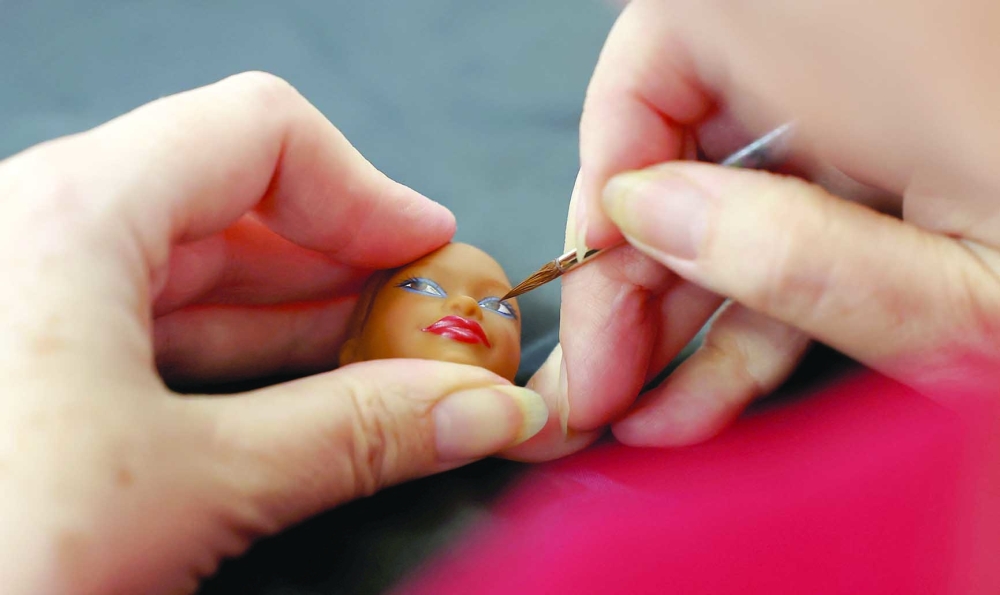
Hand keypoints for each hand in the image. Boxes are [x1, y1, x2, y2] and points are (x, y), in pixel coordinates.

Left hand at [0, 72, 546, 593]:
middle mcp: (35, 232)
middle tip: (425, 329)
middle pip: (237, 201)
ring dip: (303, 316)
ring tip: (385, 369)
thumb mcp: (189, 488)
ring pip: (198, 269)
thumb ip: (350, 436)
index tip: (430, 252)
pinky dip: (244, 356)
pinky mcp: (26, 364)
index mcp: (68, 217)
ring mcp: (27, 298)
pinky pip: (157, 327)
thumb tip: (468, 409)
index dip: (365, 189)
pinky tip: (304, 398)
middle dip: (347, 264)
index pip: (260, 134)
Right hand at [517, 0, 999, 454]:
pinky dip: (751, 307)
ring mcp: (889, 116)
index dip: (608, 155)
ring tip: (637, 407)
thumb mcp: (968, 305)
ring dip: (678, 307)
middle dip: (630, 264)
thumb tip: (648, 218)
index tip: (590, 260)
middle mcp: (872, 61)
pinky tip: (703, 394)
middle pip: (689, 134)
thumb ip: (798, 253)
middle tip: (598, 369)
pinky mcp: (902, 168)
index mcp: (877, 48)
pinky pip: (798, 222)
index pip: (669, 45)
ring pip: (736, 192)